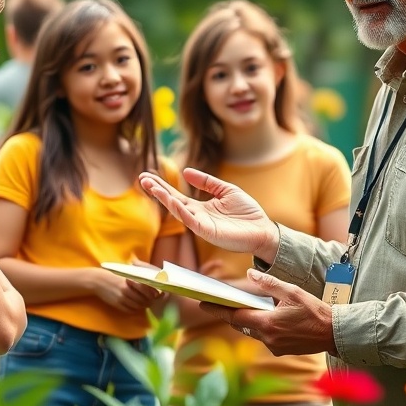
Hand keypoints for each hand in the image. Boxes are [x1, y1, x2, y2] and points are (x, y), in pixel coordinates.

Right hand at [90, 268, 162, 312]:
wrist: (98, 281)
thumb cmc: (114, 275)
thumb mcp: (126, 274)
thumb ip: (137, 277)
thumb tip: (151, 282)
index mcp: (130, 281)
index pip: (145, 289)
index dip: (152, 293)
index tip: (157, 294)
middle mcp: (126, 290)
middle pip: (143, 299)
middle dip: (149, 301)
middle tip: (152, 301)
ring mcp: (121, 298)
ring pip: (137, 306)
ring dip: (142, 306)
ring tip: (145, 303)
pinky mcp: (117, 304)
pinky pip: (129, 310)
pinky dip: (135, 309)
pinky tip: (136, 306)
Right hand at [139, 168, 278, 262]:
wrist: (263, 229)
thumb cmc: (247, 212)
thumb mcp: (226, 190)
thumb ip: (207, 182)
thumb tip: (185, 172)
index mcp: (200, 207)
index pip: (176, 195)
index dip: (162, 186)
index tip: (147, 175)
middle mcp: (197, 217)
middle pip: (172, 203)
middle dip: (157, 192)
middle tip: (142, 179)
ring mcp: (201, 226)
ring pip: (178, 212)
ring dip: (165, 199)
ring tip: (153, 187)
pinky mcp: (209, 233)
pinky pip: (192, 221)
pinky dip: (182, 211)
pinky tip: (174, 201)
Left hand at [202, 269, 335, 356]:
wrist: (335, 333)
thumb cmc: (315, 311)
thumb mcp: (292, 292)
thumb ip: (269, 284)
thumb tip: (250, 275)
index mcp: (267, 324)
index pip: (235, 317)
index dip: (217, 310)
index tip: (202, 304)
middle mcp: (267, 339)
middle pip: (241, 325)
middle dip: (230, 314)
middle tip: (216, 303)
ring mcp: (274, 347)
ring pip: (252, 332)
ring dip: (246, 321)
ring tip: (238, 307)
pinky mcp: (281, 351)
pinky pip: (263, 338)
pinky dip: (259, 327)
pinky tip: (263, 317)